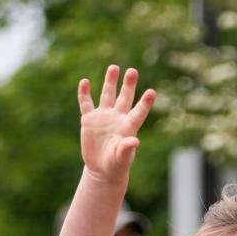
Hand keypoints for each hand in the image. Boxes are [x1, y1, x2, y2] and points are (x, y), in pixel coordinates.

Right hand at [78, 65, 155, 182]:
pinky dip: (84, 93)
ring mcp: (103, 117)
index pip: (138, 112)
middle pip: (124, 98)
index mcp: (128, 127)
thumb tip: (135, 141)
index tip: (152, 92)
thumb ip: (127, 149)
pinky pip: (86, 104)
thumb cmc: (116, 165)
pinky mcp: (89, 120)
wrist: (102, 168)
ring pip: (107, 95)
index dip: (145, 103)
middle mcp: (117, 118)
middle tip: (132, 71)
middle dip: (128, 85)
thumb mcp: (122, 159)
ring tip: (114, 67)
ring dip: (110, 82)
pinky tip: (84, 82)